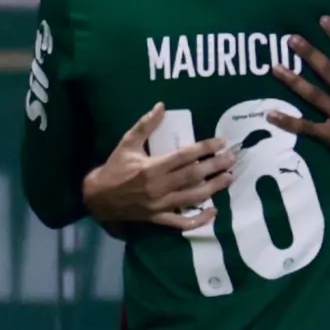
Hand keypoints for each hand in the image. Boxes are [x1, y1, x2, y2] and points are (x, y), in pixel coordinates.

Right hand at [81, 102, 230, 231]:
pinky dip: (199, 219)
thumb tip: (161, 106)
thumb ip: (145, 125)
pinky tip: (213, 211)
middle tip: (232, 159)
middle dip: (215, 166)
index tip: (221, 142)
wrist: (98, 198)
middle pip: (194, 175)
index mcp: (152, 167)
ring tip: (228, 178)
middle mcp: (159, 187)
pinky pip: (181, 222)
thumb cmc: (114, 168)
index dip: (206, 148)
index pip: (185, 155)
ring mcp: (160, 205)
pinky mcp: (158, 218)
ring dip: (213, 188)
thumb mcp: (126, 143)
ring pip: (193, 197)